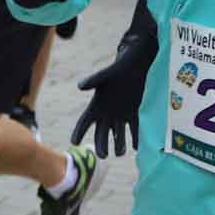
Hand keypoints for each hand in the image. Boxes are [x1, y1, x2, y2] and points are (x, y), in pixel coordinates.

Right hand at [72, 12, 158, 159]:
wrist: (140, 60)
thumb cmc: (121, 65)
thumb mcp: (108, 73)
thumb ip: (95, 80)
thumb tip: (80, 86)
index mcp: (97, 103)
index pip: (85, 121)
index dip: (79, 132)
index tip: (74, 142)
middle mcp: (108, 112)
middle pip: (101, 133)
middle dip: (101, 145)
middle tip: (103, 155)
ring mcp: (122, 114)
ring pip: (118, 134)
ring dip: (120, 144)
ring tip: (122, 151)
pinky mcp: (136, 112)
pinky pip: (135, 129)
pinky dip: (137, 138)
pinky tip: (138, 146)